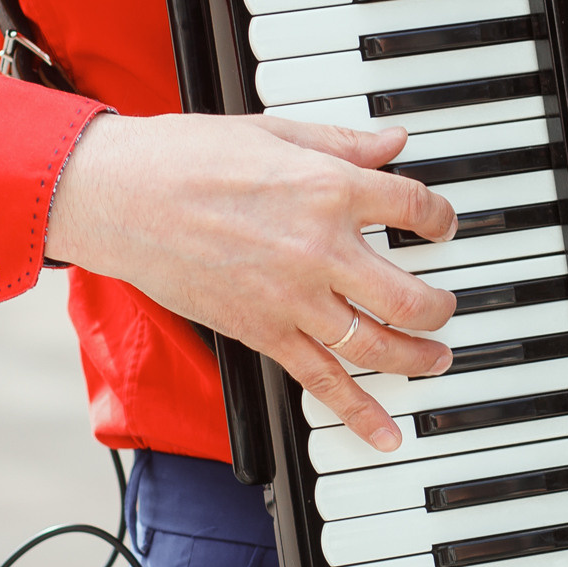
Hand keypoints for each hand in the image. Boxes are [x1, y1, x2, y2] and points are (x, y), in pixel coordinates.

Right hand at [44, 112, 458, 450]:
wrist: (121, 197)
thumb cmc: (185, 157)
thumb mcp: (274, 131)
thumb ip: (341, 143)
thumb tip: (393, 140)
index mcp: (330, 189)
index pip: (414, 209)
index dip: (440, 218)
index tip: (442, 225)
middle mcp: (322, 249)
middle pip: (410, 294)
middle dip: (440, 307)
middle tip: (446, 307)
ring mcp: (293, 299)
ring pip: (377, 344)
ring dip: (417, 357)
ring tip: (437, 360)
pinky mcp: (262, 332)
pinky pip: (322, 381)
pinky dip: (359, 413)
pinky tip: (386, 434)